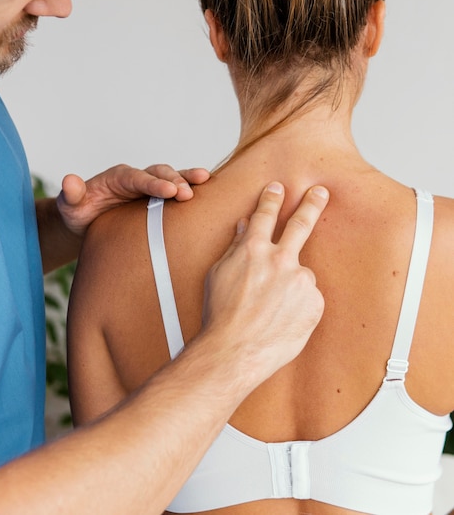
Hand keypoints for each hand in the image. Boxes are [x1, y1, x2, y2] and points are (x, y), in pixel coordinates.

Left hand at [57, 163, 209, 236]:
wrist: (86, 222)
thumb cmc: (79, 213)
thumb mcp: (70, 206)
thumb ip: (71, 194)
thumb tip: (69, 181)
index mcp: (118, 178)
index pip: (137, 178)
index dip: (154, 183)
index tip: (170, 190)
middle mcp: (136, 178)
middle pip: (158, 173)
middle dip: (174, 180)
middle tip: (188, 193)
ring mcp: (148, 188)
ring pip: (171, 178)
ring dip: (187, 179)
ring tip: (205, 181)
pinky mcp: (157, 199)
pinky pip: (176, 191)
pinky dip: (191, 189)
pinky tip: (208, 193)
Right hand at [202, 181, 328, 387]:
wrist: (235, 349)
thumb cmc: (221, 315)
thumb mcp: (218, 274)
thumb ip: (236, 247)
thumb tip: (245, 227)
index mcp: (253, 250)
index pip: (265, 215)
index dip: (272, 199)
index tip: (278, 188)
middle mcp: (280, 260)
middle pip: (301, 224)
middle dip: (311, 204)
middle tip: (320, 192)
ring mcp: (300, 281)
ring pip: (300, 273)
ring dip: (290, 284)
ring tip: (272, 308)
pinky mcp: (314, 302)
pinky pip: (308, 297)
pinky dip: (297, 304)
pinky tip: (281, 317)